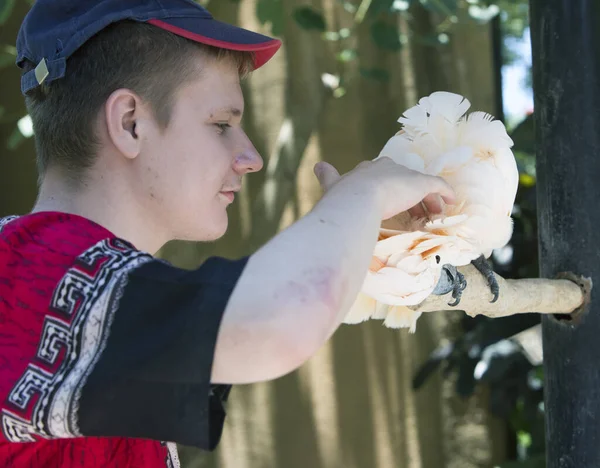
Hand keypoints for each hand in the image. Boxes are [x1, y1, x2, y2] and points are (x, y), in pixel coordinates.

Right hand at [314, 157, 454, 219]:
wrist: (356, 198)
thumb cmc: (342, 200)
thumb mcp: (332, 187)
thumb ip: (327, 177)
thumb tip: (317, 165)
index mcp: (364, 171)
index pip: (377, 174)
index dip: (384, 186)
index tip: (388, 197)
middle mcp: (384, 168)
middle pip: (400, 177)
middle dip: (407, 194)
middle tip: (413, 212)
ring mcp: (402, 175)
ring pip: (419, 184)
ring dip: (426, 199)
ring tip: (430, 215)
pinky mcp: (419, 183)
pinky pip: (437, 186)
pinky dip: (445, 193)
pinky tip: (450, 203)